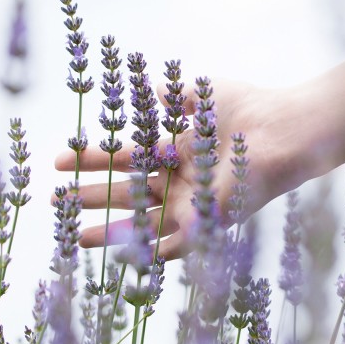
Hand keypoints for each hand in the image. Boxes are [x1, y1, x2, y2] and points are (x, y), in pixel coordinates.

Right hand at [54, 79, 308, 260]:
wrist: (285, 130)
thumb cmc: (251, 107)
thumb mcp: (204, 94)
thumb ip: (174, 95)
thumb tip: (148, 85)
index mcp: (179, 151)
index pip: (128, 159)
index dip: (94, 160)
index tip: (60, 160)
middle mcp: (184, 180)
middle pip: (129, 192)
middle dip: (93, 197)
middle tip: (59, 201)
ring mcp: (195, 203)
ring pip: (145, 223)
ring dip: (112, 231)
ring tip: (76, 236)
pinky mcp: (210, 222)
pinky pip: (177, 245)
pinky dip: (151, 251)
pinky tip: (121, 258)